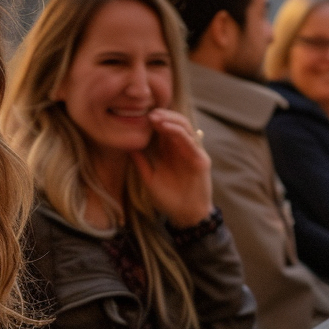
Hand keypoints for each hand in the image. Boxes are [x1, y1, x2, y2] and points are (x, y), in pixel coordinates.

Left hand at [130, 109, 213, 227]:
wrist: (185, 215)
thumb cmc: (167, 198)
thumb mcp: (149, 178)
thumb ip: (140, 162)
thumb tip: (127, 146)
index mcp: (169, 150)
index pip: (162, 129)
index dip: (152, 121)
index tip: (138, 116)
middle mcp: (181, 148)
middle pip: (174, 123)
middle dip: (161, 115)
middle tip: (146, 113)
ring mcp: (192, 152)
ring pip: (184, 127)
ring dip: (170, 119)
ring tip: (155, 118)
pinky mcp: (201, 159)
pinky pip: (191, 141)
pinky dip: (179, 132)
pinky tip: (167, 128)